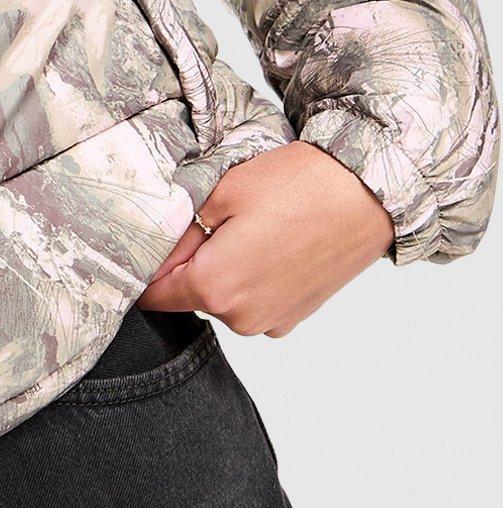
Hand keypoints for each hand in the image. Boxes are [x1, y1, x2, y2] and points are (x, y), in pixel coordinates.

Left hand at [137, 141, 396, 336]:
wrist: (368, 194)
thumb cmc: (297, 186)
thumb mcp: (222, 192)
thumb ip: (179, 226)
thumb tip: (154, 244)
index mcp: (214, 288)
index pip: (152, 294)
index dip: (141, 266)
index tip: (140, 243)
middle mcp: (241, 318)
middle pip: (187, 294)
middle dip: (186, 260)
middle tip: (204, 217)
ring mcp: (271, 321)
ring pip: (222, 297)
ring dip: (220, 268)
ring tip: (245, 226)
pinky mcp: (294, 316)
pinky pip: (253, 299)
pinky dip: (250, 276)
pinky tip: (268, 241)